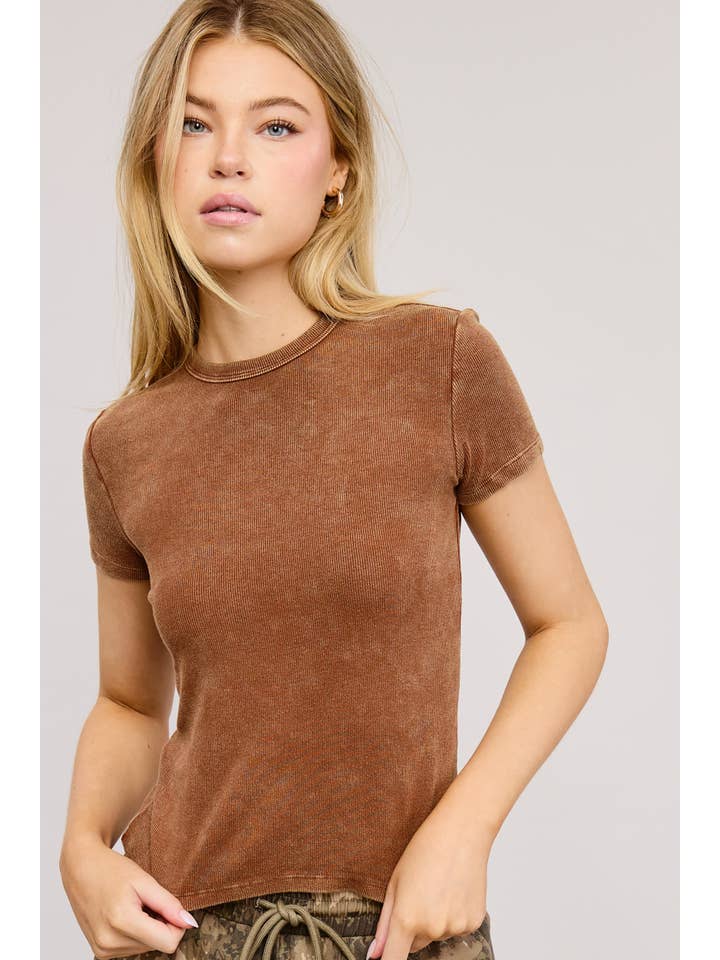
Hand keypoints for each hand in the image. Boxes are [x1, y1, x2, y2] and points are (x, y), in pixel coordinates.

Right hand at [59, 834, 197, 957]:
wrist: (80, 869)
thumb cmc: (111, 870)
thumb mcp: (144, 880)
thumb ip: (168, 904)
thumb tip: (189, 923)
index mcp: (122, 921)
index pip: (168, 943)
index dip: (176, 925)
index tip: (169, 907)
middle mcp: (109, 942)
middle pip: (158, 945)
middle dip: (159, 924)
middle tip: (145, 901)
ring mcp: (102, 950)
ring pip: (146, 948)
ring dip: (147, 928)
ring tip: (132, 906)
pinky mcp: (100, 952)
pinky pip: (131, 948)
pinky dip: (135, 932)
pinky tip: (124, 914)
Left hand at [368, 801, 492, 959]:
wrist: (462, 832)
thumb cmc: (426, 849)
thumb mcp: (395, 881)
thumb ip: (385, 922)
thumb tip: (377, 952)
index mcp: (407, 918)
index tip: (385, 958)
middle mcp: (432, 928)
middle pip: (415, 945)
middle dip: (412, 928)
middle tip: (418, 895)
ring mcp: (454, 927)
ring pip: (436, 935)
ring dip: (434, 920)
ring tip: (438, 888)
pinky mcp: (473, 923)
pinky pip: (456, 928)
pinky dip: (453, 916)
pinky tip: (453, 891)